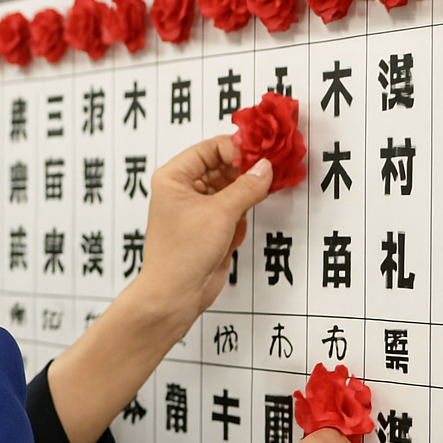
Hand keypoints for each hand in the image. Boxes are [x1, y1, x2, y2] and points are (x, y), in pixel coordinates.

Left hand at [133, 136, 270, 340]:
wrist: (176, 293)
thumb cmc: (181, 253)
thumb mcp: (220, 213)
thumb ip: (247, 187)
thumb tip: (265, 168)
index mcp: (173, 177)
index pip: (210, 148)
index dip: (237, 150)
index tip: (261, 156)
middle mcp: (183, 190)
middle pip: (223, 167)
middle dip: (245, 174)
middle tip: (269, 174)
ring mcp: (197, 209)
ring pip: (231, 190)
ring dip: (243, 199)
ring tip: (243, 212)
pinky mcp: (210, 227)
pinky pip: (233, 211)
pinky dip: (239, 219)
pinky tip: (232, 236)